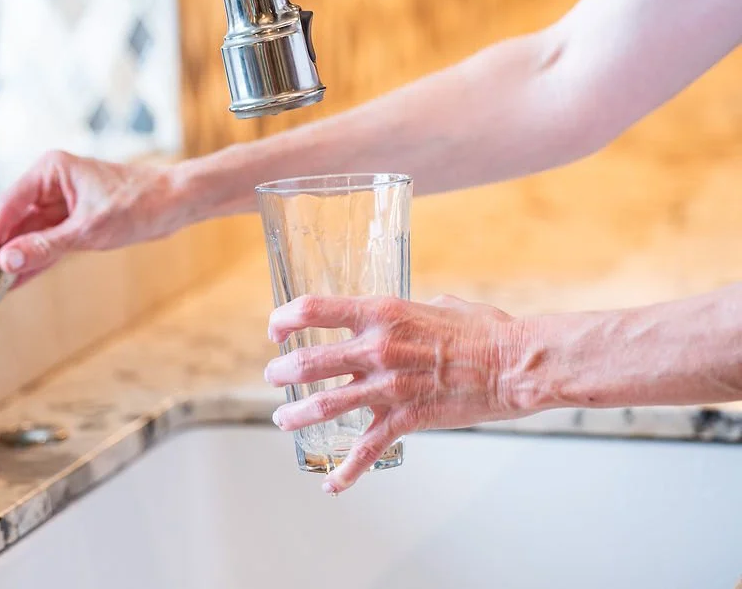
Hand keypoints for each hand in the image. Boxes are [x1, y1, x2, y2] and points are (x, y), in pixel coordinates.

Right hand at [0, 151, 183, 289]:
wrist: (175, 202)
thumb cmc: (140, 203)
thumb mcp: (91, 229)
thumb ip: (47, 246)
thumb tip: (7, 262)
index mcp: (49, 170)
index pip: (4, 207)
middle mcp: (48, 184)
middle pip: (7, 221)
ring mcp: (57, 204)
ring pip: (21, 236)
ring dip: (7, 262)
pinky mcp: (69, 222)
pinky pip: (41, 245)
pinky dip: (29, 263)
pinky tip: (11, 284)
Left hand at [264, 294, 527, 493]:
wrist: (514, 364)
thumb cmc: (483, 331)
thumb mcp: (436, 306)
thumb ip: (407, 313)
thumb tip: (398, 318)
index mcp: (381, 313)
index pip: (313, 309)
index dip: (285, 318)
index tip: (277, 330)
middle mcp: (377, 348)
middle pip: (307, 362)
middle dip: (281, 372)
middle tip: (274, 376)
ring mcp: (388, 386)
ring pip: (323, 405)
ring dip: (295, 415)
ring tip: (282, 421)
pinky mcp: (406, 418)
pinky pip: (367, 449)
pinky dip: (346, 471)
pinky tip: (331, 483)